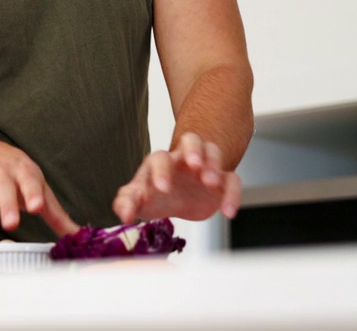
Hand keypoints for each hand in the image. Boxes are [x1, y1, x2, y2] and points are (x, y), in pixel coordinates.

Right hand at [0, 137, 78, 238]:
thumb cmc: (17, 175)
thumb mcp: (38, 187)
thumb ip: (56, 214)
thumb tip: (79, 236)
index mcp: (22, 170)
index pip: (29, 180)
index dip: (32, 193)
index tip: (37, 208)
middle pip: (3, 185)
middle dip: (7, 204)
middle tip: (12, 224)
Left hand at [113, 132, 241, 222]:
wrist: (180, 199)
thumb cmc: (156, 193)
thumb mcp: (139, 199)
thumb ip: (127, 203)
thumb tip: (123, 214)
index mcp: (161, 162)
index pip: (160, 158)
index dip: (161, 171)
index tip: (162, 189)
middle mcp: (184, 159)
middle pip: (190, 141)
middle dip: (193, 150)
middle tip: (194, 166)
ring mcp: (205, 167)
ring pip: (213, 152)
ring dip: (214, 164)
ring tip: (212, 182)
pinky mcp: (222, 182)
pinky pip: (232, 180)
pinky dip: (232, 194)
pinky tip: (228, 211)